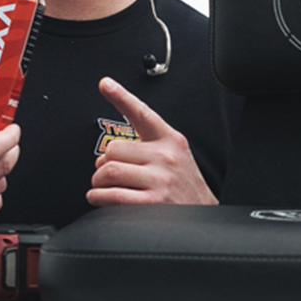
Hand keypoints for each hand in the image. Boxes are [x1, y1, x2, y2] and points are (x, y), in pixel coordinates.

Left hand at [87, 77, 217, 205]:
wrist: (203, 217)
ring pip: (109, 171)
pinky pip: (112, 194)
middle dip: (102, 164)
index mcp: (171, 140)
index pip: (142, 113)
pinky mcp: (152, 202)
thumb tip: (109, 152)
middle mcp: (166, 157)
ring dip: (98, 182)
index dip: (121, 96)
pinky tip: (99, 198)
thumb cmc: (184, 188)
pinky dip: (98, 197)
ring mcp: (160, 180)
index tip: (105, 84)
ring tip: (102, 187)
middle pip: (113, 150)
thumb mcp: (176, 156)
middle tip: (105, 174)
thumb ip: (149, 146)